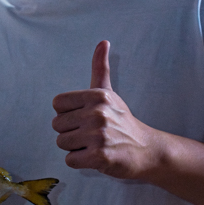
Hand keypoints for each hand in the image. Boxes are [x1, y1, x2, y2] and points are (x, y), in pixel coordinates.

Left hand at [52, 41, 156, 178]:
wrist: (146, 150)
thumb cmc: (122, 121)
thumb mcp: (109, 93)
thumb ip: (101, 67)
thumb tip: (103, 42)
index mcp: (96, 95)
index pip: (57, 103)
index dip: (67, 113)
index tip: (83, 117)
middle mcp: (97, 113)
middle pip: (57, 125)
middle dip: (70, 132)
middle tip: (91, 134)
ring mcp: (98, 135)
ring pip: (61, 143)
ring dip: (75, 147)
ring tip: (93, 144)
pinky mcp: (99, 156)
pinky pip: (70, 160)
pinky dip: (80, 162)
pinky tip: (96, 156)